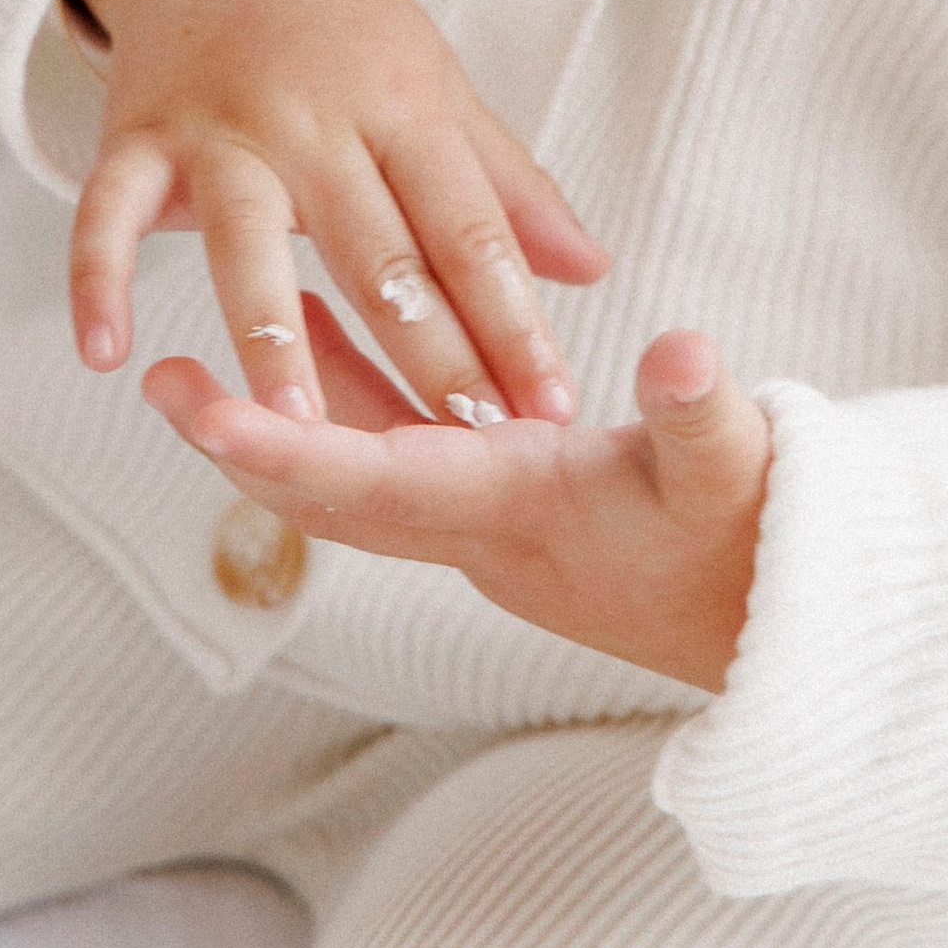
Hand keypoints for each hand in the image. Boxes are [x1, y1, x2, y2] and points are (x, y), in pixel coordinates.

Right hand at [66, 0, 607, 432]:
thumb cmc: (343, 28)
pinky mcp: (137, 134)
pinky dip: (96, 278)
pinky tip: (103, 354)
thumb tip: (593, 269)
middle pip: (375, 249)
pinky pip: (109, 212)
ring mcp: (219, 126)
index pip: (467, 227)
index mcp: (400, 102)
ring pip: (246, 238)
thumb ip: (506, 184)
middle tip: (463, 446)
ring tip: (297, 430)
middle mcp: (312, 116)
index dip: (514, 320)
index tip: (553, 407)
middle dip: (424, 351)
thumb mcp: (435, 86)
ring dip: (271, 333)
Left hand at [147, 299, 771, 695]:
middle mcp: (480, 524)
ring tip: (210, 342)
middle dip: (244, 436)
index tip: (207, 413)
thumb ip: (700, 415)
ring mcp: (486, 516)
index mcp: (518, 510)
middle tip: (159, 381)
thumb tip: (681, 358)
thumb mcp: (738, 469)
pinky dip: (355, 388)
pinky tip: (330, 323)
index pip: (378, 480)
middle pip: (332, 487)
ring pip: (357, 462)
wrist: (788, 623)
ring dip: (286, 407)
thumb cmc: (757, 541)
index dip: (288, 445)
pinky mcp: (505, 498)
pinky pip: (402, 441)